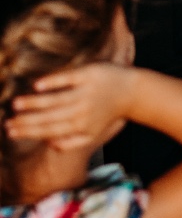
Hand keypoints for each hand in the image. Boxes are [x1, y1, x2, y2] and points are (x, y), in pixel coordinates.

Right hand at [8, 62, 137, 149]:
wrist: (133, 92)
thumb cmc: (109, 114)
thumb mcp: (92, 135)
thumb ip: (70, 143)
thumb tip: (47, 143)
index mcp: (79, 127)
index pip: (48, 131)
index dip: (28, 132)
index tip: (11, 131)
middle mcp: (80, 111)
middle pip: (47, 118)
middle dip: (25, 121)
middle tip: (7, 122)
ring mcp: (84, 92)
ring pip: (54, 100)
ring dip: (33, 103)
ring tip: (16, 104)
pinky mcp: (89, 74)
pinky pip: (68, 78)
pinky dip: (53, 82)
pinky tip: (38, 85)